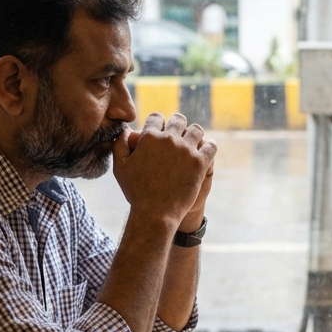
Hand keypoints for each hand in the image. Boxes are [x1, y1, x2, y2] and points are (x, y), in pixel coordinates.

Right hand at [113, 112, 216, 226]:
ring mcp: (186, 150)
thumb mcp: (120, 167)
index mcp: (149, 137)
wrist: (156, 213)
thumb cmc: (136, 192)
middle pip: (178, 120)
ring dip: (194, 134)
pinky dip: (209, 146)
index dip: (158, 123)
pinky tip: (205, 151)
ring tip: (192, 142)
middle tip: (178, 135)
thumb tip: (126, 130)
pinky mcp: (200, 162)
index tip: (161, 130)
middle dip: (177, 125)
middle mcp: (169, 139)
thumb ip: (120, 144)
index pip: (156, 117)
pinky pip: (211, 145)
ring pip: (196, 130)